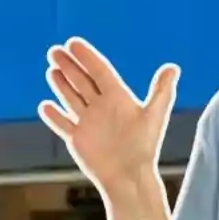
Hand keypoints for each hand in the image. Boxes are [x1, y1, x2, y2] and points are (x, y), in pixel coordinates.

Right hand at [38, 37, 179, 192]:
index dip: (87, 57)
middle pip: (82, 81)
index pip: (100, 71)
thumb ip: (161, 91)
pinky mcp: (78, 138)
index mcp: (118, 98)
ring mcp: (89, 122)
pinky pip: (62, 124)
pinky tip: (45, 105)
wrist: (129, 176)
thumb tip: (173, 67)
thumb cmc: (144, 147)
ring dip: (61, 84)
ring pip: (71, 98)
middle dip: (69, 65)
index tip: (73, 43)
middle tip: (54, 50)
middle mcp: (102, 107)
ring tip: (52, 69)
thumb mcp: (154, 115)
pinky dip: (53, 116)